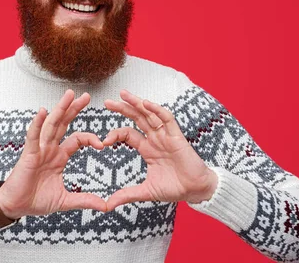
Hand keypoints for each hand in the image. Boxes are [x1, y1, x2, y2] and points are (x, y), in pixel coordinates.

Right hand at [0, 90, 106, 219]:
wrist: (15, 207)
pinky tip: (42, 111)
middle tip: (86, 96)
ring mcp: (39, 149)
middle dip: (74, 109)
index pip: (77, 139)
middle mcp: (50, 149)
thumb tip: (105, 207)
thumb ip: (84, 200)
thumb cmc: (36, 200)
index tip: (102, 144)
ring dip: (60, 109)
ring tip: (70, 95)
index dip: (90, 138)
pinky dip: (37, 124)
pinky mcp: (28, 154)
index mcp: (59, 156)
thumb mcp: (65, 200)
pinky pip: (33, 136)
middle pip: (64, 124)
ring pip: (51, 125)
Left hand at [103, 90, 217, 209]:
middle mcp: (155, 138)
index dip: (115, 134)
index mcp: (147, 148)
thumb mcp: (146, 191)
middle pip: (136, 118)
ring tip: (123, 94)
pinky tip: (146, 104)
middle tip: (107, 102)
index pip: (128, 133)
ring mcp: (166, 135)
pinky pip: (167, 119)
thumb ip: (127, 195)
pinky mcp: (177, 136)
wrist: (195, 190)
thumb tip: (107, 205)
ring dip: (137, 103)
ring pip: (149, 114)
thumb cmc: (174, 188)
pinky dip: (157, 110)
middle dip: (122, 108)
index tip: (103, 141)